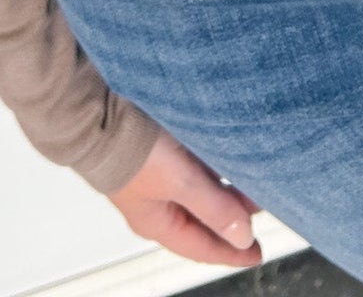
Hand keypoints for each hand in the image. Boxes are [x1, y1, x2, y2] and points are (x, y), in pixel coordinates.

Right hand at [107, 127, 263, 268]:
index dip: (231, 252)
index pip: (201, 247)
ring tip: (253, 180)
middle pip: (203, 217)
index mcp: (157, 221)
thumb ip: (213, 208)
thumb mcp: (180, 183)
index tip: (256, 253)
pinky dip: (213, 165)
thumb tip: (242, 235)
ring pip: (200, 189)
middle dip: (232, 216)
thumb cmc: (128, 149)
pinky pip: (193, 165)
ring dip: (225, 188)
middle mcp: (157, 202)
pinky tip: (228, 155)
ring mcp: (157, 176)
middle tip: (263, 208)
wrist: (99, 109)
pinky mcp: (159, 149)